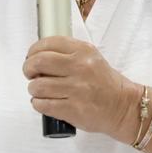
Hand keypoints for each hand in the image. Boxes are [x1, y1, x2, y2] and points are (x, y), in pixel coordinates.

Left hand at [22, 37, 137, 135]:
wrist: (123, 106)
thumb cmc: (104, 83)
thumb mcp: (91, 58)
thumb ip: (68, 53)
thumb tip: (37, 56)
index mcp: (84, 51)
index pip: (48, 43)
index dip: (33, 50)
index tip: (31, 57)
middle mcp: (80, 68)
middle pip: (38, 62)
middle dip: (28, 68)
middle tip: (30, 74)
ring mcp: (77, 89)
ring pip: (38, 86)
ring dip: (33, 89)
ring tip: (39, 91)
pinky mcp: (73, 109)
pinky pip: (43, 105)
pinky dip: (38, 103)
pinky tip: (43, 102)